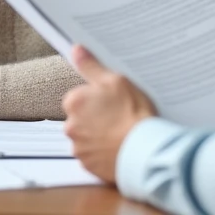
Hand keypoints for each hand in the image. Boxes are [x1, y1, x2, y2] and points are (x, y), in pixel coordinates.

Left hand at [62, 46, 156, 183]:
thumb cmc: (132, 112)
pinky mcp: (88, 166)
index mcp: (74, 102)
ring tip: (120, 133)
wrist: (144, 149)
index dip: (95, 98)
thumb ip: (92, 66)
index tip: (111, 101)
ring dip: (97, 135)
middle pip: (80, 118)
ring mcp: (79, 148)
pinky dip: (102, 152)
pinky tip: (118, 146)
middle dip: (94, 117)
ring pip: (86, 137)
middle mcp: (70, 126)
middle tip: (117, 116)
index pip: (78, 97)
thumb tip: (76, 50)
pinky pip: (93, 155)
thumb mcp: (115, 81)